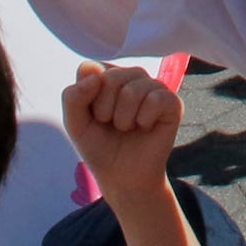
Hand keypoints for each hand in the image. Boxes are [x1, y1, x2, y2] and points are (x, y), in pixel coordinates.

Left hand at [59, 61, 183, 204]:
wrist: (123, 177)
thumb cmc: (100, 147)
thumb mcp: (75, 124)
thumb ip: (73, 97)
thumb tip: (95, 75)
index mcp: (108, 75)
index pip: (91, 69)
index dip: (86, 97)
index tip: (93, 115)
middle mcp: (132, 76)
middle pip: (111, 78)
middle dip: (105, 110)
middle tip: (112, 124)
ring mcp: (154, 87)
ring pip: (133, 89)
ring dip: (124, 118)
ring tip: (127, 128)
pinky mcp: (172, 102)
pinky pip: (156, 99)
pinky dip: (144, 119)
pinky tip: (145, 127)